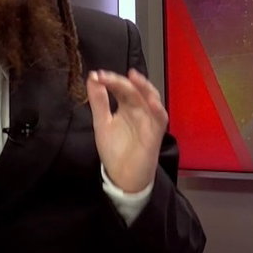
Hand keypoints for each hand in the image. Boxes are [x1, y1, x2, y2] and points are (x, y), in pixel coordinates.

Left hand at [87, 68, 167, 192]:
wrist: (123, 176)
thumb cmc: (115, 150)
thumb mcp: (102, 123)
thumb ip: (98, 101)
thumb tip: (92, 78)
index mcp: (126, 105)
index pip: (121, 87)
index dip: (110, 80)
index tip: (96, 76)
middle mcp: (139, 109)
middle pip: (133, 90)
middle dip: (120, 82)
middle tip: (105, 77)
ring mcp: (149, 119)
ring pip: (151, 98)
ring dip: (143, 87)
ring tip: (133, 77)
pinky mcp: (156, 133)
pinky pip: (160, 118)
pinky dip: (158, 108)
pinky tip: (151, 101)